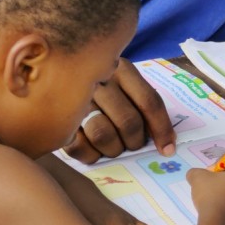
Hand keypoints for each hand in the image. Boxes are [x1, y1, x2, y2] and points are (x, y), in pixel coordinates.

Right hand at [62, 58, 176, 162]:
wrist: (57, 79)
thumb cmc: (107, 93)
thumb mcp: (129, 88)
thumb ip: (145, 108)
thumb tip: (166, 144)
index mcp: (121, 69)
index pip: (149, 102)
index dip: (162, 129)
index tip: (167, 149)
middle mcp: (98, 80)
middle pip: (128, 121)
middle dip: (135, 141)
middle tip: (132, 144)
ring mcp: (75, 99)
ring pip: (103, 134)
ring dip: (114, 149)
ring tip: (113, 147)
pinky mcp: (58, 121)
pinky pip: (79, 147)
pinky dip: (91, 155)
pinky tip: (94, 149)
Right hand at [187, 159, 224, 224]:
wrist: (216, 224)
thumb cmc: (211, 196)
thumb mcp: (198, 177)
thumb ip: (196, 171)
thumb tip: (195, 174)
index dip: (218, 164)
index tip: (209, 174)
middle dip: (222, 177)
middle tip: (210, 184)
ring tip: (213, 195)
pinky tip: (219, 204)